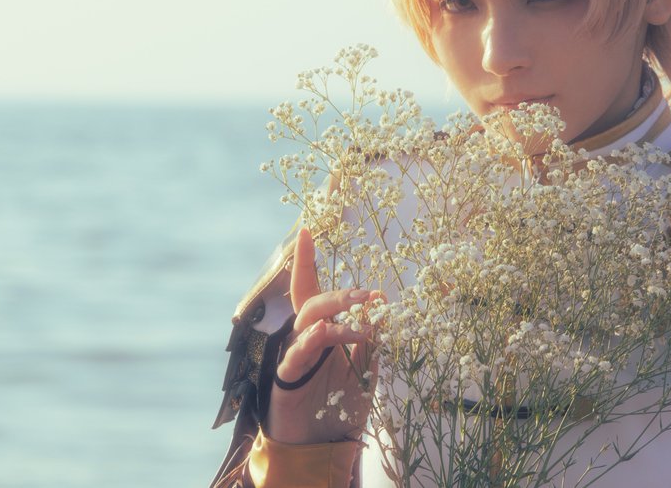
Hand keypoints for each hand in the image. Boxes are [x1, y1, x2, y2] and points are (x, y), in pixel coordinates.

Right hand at [265, 227, 381, 444]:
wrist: (320, 441)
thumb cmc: (339, 400)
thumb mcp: (365, 364)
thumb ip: (371, 335)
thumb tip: (383, 303)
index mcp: (319, 327)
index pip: (310, 286)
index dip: (306, 259)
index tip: (306, 230)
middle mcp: (303, 335)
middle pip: (313, 301)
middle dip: (341, 294)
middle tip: (370, 295)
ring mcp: (293, 355)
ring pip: (308, 324)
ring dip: (336, 318)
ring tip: (363, 323)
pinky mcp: (287, 377)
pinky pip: (296, 355)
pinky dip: (312, 342)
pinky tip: (324, 334)